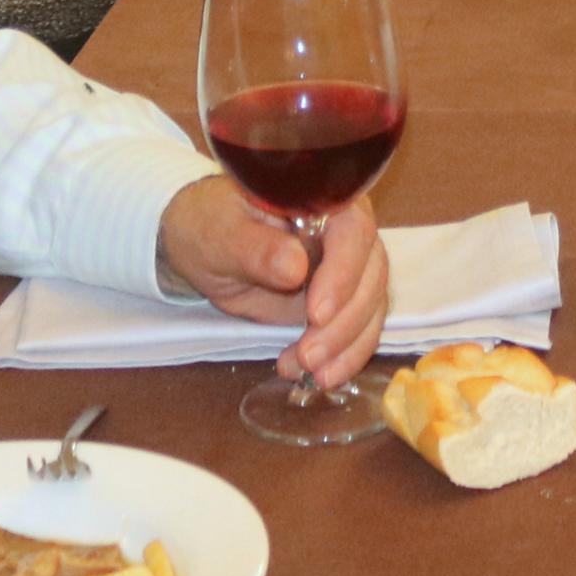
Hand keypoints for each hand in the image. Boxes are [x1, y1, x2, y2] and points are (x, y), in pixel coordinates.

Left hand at [159, 182, 390, 387]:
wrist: (204, 246)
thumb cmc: (210, 226)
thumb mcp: (221, 234)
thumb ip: (256, 248)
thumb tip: (295, 267)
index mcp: (323, 199)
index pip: (353, 230)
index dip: (343, 271)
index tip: (316, 312)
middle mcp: (346, 230)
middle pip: (371, 274)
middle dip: (345, 322)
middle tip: (309, 355)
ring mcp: (348, 267)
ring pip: (371, 306)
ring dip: (345, 345)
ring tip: (305, 370)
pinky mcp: (342, 300)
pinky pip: (360, 328)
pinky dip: (345, 356)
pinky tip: (318, 377)